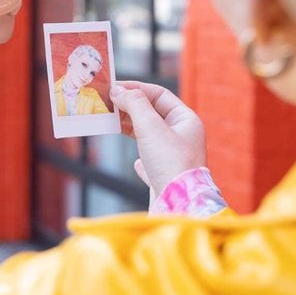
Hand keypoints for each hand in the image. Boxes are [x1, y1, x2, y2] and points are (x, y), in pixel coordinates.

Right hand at [109, 81, 205, 195]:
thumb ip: (134, 104)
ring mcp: (175, 158)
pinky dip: (140, 158)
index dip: (136, 88)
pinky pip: (151, 161)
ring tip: (112, 123)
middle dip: (131, 107)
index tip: (115, 87)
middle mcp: (183, 137)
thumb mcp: (150, 126)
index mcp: (186, 121)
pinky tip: (135, 162)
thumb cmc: (170, 163)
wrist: (178, 206)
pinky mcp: (165, 177)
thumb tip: (119, 91)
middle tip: (109, 103)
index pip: (159, 94)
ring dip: (131, 128)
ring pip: (150, 135)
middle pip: (154, 113)